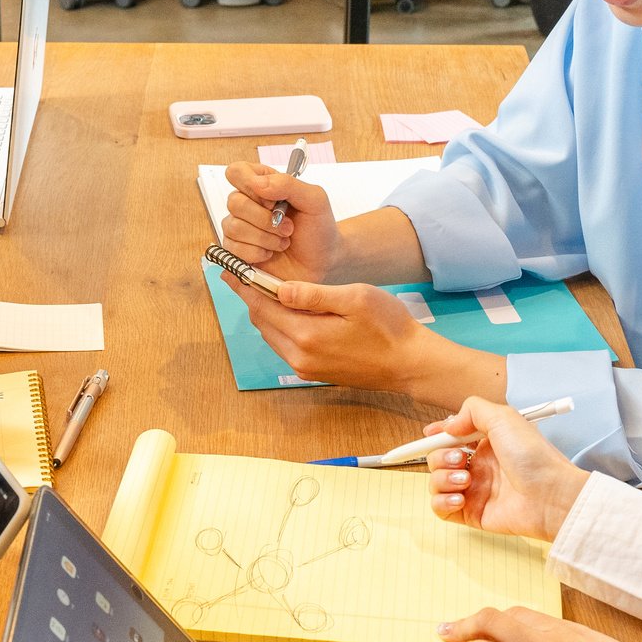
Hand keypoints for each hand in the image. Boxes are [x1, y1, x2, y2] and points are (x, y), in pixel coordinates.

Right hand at [219, 162, 341, 280]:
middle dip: (264, 219)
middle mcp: (247, 203)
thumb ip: (287, 184)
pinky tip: (271, 253)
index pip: (237, 172)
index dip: (251, 186)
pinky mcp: (237, 251)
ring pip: (234, 227)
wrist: (322, 262)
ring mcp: (240, 228)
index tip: (274, 201)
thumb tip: (256, 182)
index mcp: (262, 184)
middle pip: (234, 202)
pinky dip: (258, 253)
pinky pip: (234, 250)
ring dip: (265, 238)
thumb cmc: (318, 228)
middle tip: (287, 227)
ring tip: (283, 241)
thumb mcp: (314, 200)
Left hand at [221, 273, 501, 405]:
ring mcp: (306, 367)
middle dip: (252, 297)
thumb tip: (279, 288)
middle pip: (262, 322)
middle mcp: (300, 356)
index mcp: (306, 335)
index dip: (245, 285)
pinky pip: (286, 346)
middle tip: (241, 275)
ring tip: (261, 289)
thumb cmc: (390, 328)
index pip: (263, 306)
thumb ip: (314, 295)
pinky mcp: (315, 372)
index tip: (230, 269)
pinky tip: (286, 312)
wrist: (411, 365)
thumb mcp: (355, 299)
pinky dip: (279, 327)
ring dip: (265, 313)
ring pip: (272, 335)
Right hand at [427, 395, 589, 541]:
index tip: (429, 434)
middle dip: (440, 457)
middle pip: (438, 458)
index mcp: (486, 443)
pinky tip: (460, 497)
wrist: (550, 496)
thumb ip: (472, 410)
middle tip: (460, 459)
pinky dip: (442, 501)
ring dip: (442, 479)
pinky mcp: (472, 513)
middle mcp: (478, 466)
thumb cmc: (534, 458)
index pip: (452, 437)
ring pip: (436, 482)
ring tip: (465, 481)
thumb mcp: (505, 418)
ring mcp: (474, 490)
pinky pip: (441, 508)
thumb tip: (449, 425)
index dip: (437, 435)